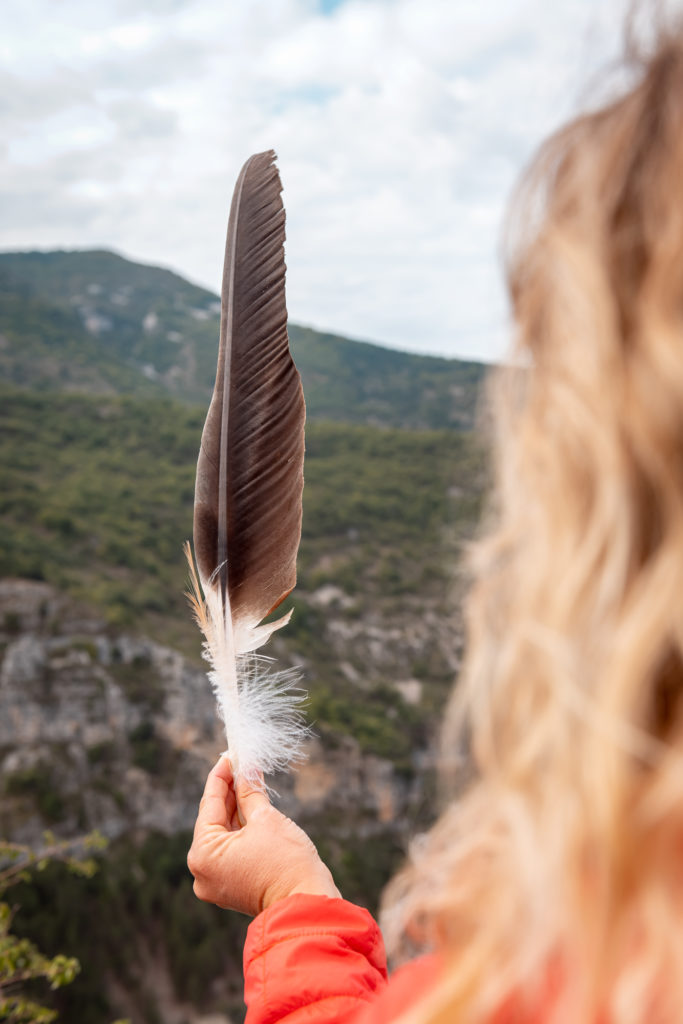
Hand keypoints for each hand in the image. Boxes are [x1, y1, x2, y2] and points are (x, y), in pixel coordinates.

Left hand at [187, 756, 340, 916]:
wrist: (308, 904)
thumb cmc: (286, 862)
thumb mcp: (266, 819)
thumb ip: (251, 792)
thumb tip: (247, 769)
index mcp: (203, 854)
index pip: (209, 804)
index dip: (221, 775)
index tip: (229, 755)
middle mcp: (202, 871)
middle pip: (214, 820)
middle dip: (230, 792)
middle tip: (241, 765)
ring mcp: (216, 882)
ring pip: (223, 835)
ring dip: (236, 809)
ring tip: (249, 781)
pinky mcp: (231, 887)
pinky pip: (231, 850)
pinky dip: (240, 829)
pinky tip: (251, 806)